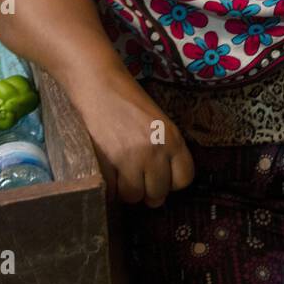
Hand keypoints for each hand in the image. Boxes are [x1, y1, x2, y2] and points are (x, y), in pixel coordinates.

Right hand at [78, 69, 194, 206]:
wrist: (99, 87)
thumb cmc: (130, 103)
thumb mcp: (160, 123)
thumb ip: (166, 150)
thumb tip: (164, 182)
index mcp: (173, 139)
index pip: (184, 179)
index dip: (172, 182)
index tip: (161, 177)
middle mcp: (155, 151)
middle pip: (158, 194)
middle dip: (148, 190)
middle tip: (138, 179)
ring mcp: (131, 159)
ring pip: (134, 196)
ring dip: (127, 191)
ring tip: (122, 175)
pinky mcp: (107, 164)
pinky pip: (112, 191)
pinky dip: (110, 187)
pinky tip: (109, 171)